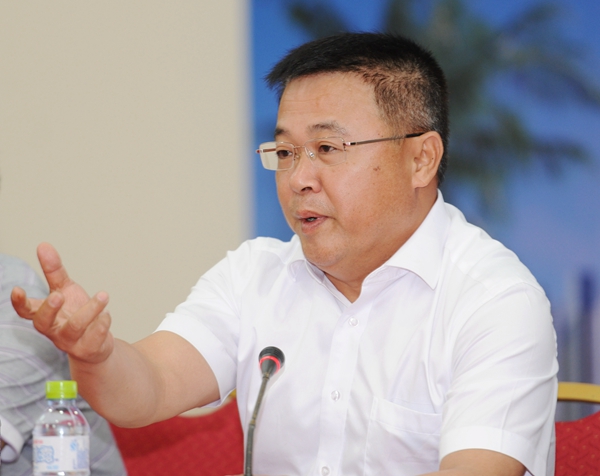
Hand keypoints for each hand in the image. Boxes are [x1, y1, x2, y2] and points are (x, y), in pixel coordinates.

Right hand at [11, 242, 113, 363]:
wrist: (96, 344)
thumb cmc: (76, 313)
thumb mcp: (66, 289)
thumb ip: (54, 270)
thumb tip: (43, 245)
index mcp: (46, 315)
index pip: (26, 311)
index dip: (20, 302)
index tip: (17, 290)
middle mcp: (54, 329)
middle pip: (43, 323)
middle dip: (49, 309)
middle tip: (59, 295)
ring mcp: (71, 341)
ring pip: (74, 328)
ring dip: (89, 310)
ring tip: (102, 295)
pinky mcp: (88, 349)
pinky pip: (93, 339)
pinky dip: (101, 325)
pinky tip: (107, 315)